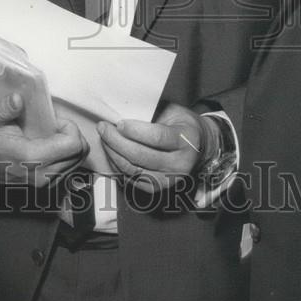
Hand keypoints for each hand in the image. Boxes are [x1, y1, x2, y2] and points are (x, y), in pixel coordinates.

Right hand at [0, 92, 88, 189]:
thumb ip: (2, 108)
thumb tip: (17, 99)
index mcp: (31, 159)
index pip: (73, 145)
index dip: (70, 127)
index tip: (55, 121)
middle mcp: (42, 175)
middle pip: (80, 153)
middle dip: (73, 134)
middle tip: (55, 126)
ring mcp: (46, 184)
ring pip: (78, 161)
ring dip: (71, 144)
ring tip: (52, 136)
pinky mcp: (47, 187)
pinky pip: (70, 168)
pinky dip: (67, 155)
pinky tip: (51, 147)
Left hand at [97, 103, 220, 193]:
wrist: (197, 147)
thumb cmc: (181, 124)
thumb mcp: (174, 111)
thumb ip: (152, 113)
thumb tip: (122, 111)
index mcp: (186, 141)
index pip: (157, 138)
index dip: (135, 131)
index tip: (119, 122)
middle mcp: (179, 165)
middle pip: (141, 156)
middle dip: (117, 141)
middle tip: (103, 128)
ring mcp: (167, 180)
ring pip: (132, 169)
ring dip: (113, 153)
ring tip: (104, 138)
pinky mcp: (155, 189)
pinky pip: (130, 178)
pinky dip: (117, 165)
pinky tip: (110, 151)